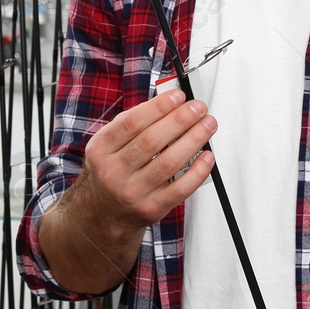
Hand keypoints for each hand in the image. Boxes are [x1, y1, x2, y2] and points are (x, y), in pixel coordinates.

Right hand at [73, 88, 217, 235]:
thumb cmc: (113, 170)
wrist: (103, 213)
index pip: (132, 122)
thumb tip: (168, 102)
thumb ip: (134, 123)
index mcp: (101, 149)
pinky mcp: (151, 208)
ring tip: (208, 125)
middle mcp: (113, 171)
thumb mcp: (110, 145)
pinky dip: (197, 171)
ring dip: (193, 140)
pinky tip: (207, 156)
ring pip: (168, 162)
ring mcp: (132, 192)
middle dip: (180, 120)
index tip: (179, 96)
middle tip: (198, 108)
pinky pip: (180, 189)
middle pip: (151, 140)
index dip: (159, 107)